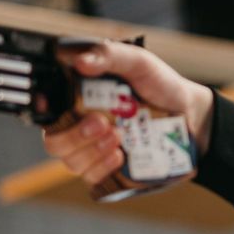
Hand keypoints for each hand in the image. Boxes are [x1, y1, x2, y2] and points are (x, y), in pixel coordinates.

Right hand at [43, 40, 214, 184]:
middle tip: (102, 123)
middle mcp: (81, 124)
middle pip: (54, 140)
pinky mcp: (109, 169)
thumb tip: (81, 61)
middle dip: (74, 135)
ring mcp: (94, 149)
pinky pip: (91, 177)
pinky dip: (102, 167)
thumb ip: (110, 56)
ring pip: (70, 161)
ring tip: (117, 137)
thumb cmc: (161, 85)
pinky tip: (120, 155)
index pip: (45, 109)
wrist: (191, 115)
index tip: (57, 108)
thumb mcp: (138, 62)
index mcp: (79, 97)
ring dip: (91, 151)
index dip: (42, 111)